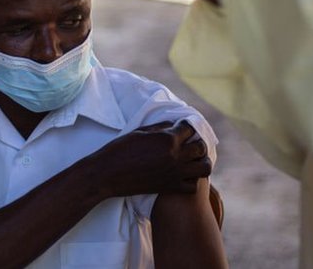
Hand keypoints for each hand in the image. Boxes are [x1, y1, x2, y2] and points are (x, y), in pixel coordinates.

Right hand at [91, 120, 210, 197]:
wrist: (108, 174)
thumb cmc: (120, 149)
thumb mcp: (140, 132)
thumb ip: (160, 127)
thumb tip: (174, 125)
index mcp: (167, 139)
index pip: (190, 128)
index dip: (187, 127)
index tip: (182, 128)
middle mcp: (175, 156)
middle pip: (201, 147)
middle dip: (198, 142)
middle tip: (189, 143)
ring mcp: (174, 173)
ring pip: (204, 167)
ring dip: (202, 161)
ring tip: (192, 160)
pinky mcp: (170, 187)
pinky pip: (193, 186)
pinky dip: (192, 180)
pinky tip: (184, 175)